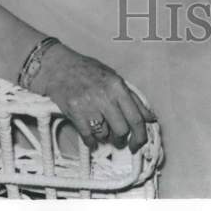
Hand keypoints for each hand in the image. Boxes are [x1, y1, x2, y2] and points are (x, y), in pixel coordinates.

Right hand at [35, 43, 155, 152]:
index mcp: (118, 86)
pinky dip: (91, 142)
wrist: (60, 66)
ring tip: (102, 131)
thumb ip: (133, 98)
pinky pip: (87, 137)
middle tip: (118, 139)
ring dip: (105, 138)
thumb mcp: (114, 78)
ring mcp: (89, 104)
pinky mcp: (74, 112)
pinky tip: (91, 139)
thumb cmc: (88, 71)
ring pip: (104, 134)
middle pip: (121, 129)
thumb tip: (150, 117)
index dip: (140, 135)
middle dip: (121, 139)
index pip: (136, 117)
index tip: (139, 144)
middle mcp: (105, 95)